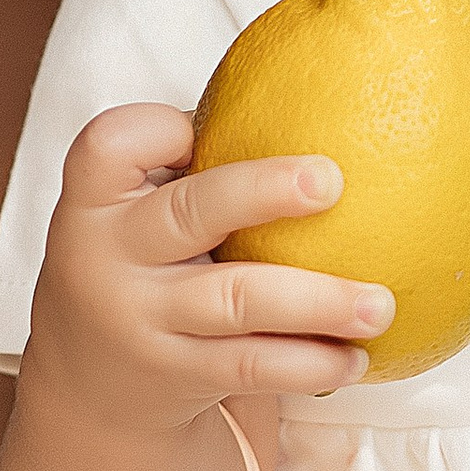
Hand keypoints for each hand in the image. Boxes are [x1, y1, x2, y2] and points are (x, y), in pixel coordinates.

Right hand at [22, 103, 396, 429]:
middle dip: (261, 192)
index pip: (112, 144)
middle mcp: (105, 257)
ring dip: (317, 300)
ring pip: (235, 301)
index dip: (161, 129)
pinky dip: (309, 361)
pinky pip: (250, 366)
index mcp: (94, 200)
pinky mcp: (174, 376)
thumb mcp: (138, 211)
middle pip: (189, 212)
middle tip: (333, 180)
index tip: (208, 126)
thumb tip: (338, 82)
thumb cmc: (144, 261)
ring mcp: (139, 321)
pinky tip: (358, 356)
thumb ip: (198, 163)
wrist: (87, 387)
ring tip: (381, 301)